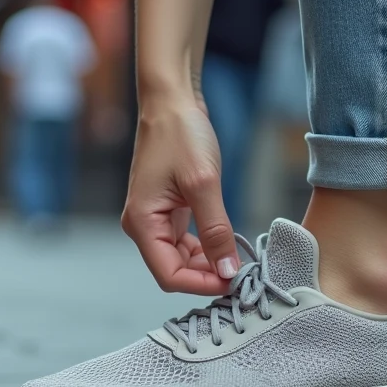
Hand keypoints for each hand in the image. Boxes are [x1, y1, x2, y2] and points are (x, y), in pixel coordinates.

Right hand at [121, 96, 239, 294]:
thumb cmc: (181, 135)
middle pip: (175, 271)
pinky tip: (228, 243)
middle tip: (244, 273)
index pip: (169, 275)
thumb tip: (227, 271)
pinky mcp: (168, 210)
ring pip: (182, 259)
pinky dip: (207, 247)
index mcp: (142, 223)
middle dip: (208, 276)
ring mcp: (155, 219)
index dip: (202, 284)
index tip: (235, 282)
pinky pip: (186, 242)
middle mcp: (143, 226)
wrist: (172, 102)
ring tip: (240, 260)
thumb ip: (215, 231)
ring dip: (209, 263)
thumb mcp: (204, 183)